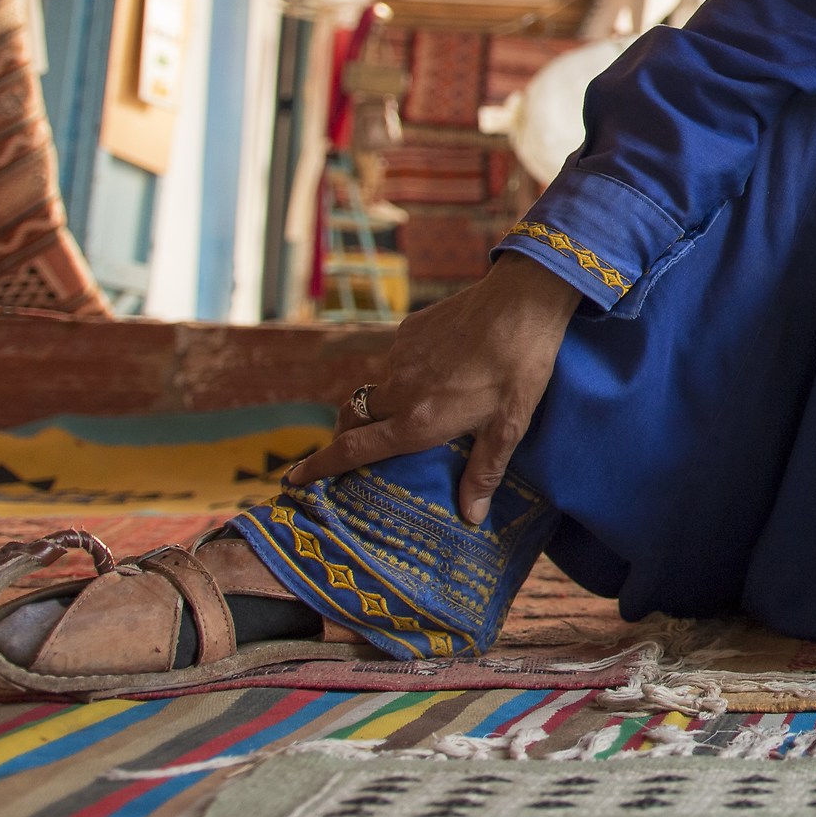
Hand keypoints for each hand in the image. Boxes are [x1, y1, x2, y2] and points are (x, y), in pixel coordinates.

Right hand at [289, 256, 583, 524]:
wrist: (522, 300)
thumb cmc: (520, 366)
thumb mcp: (509, 425)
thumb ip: (485, 470)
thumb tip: (471, 516)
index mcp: (418, 421)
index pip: (353, 450)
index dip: (320, 467)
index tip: (293, 479)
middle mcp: (399, 390)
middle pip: (354, 419)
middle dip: (347, 436)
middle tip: (355, 448)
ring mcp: (401, 356)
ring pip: (378, 388)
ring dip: (387, 402)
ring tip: (422, 404)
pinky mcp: (409, 330)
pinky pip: (398, 358)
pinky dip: (408, 370)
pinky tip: (444, 367)